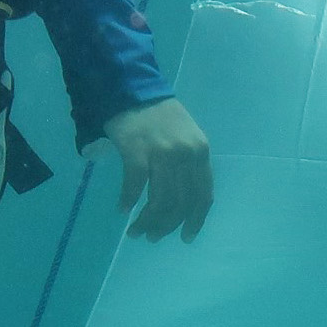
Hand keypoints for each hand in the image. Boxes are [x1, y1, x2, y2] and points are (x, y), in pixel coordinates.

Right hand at [101, 96, 213, 240]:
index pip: (203, 196)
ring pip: (159, 201)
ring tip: (136, 232)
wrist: (132, 89)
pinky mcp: (137, 151)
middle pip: (180, 204)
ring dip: (147, 222)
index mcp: (201, 153)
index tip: (186, 237)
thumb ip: (189, 165)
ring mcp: (162, 153)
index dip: (195, 221)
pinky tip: (123, 209)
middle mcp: (186, 155)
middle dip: (166, 226)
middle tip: (152, 237)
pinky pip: (135, 185)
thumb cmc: (159, 116)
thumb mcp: (186, 137)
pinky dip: (129, 201)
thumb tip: (183, 201)